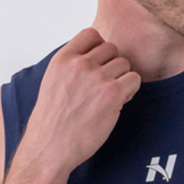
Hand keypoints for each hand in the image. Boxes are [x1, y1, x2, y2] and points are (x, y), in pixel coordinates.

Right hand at [14, 28, 140, 179]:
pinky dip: (130, 91)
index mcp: (62, 59)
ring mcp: (97, 77)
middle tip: (104, 86)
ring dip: (121, 79)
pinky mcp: (112, 94)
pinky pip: (134, 79)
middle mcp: (79, 64)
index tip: (96, 66)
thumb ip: (71, 67)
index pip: (91, 34)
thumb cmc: (51, 123)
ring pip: (124, 63)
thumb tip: (94, 59)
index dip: (98, 49)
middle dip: (111, 66)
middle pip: (110, 48)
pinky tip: (117, 104)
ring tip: (109, 98)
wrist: (50, 149)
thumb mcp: (53, 83)